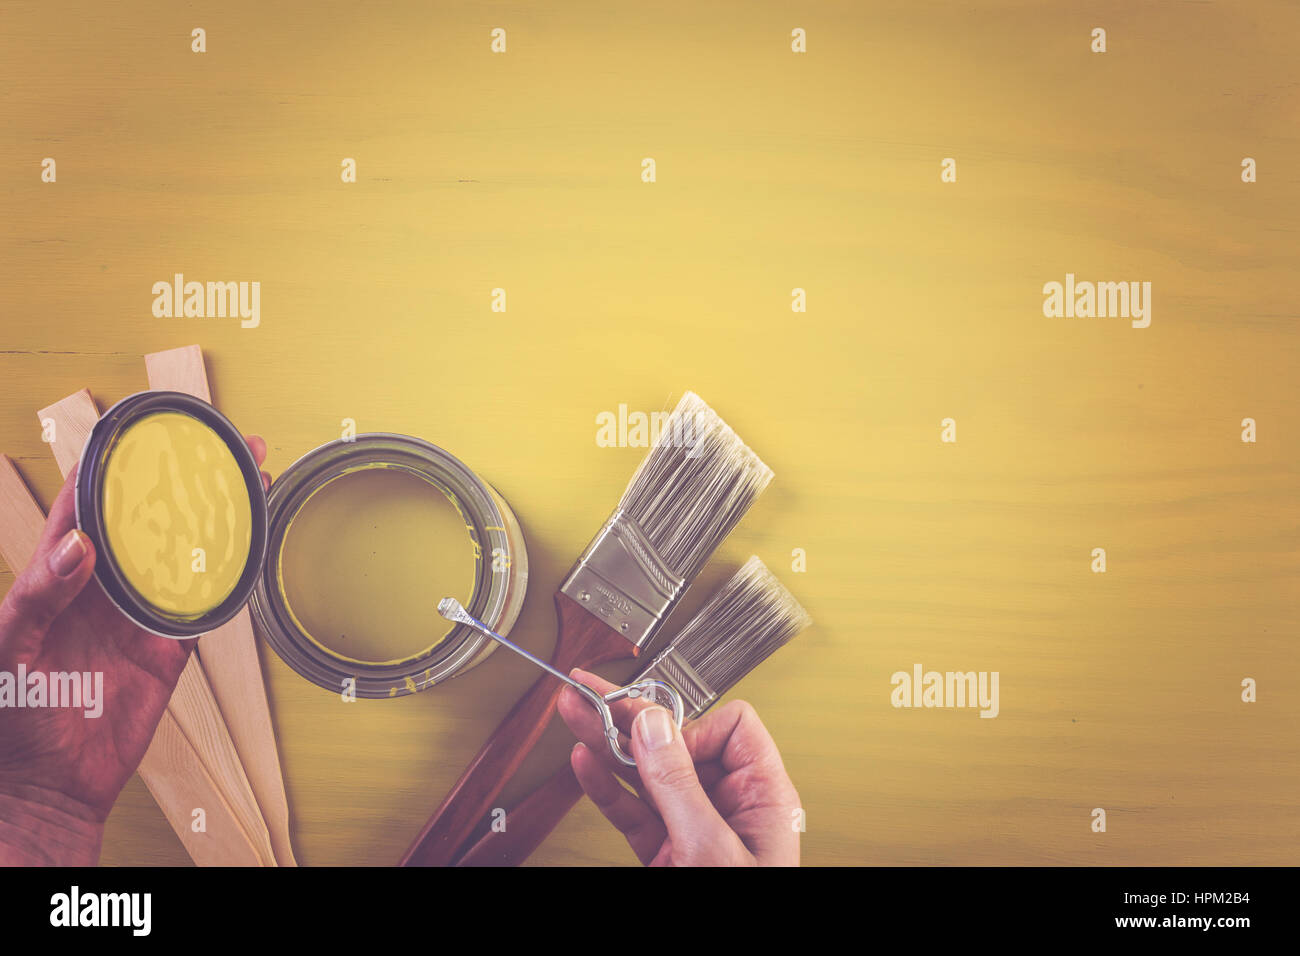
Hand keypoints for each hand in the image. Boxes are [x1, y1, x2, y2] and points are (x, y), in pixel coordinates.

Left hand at [0, 437, 269, 864]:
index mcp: (58, 576)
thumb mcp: (8, 650)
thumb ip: (37, 596)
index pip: (88, 505)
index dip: (114, 464)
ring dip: (217, 518)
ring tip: (251, 481)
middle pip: (150, 518)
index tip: (144, 433)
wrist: (50, 789)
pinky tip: (253, 544)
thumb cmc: (8, 721)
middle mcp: (103, 587)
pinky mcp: (171, 648)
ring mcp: (140, 615)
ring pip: (185, 553)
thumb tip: (79, 545)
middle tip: (221, 448)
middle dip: (184, 480)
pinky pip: (207, 604)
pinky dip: (232, 574)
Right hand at [557, 668, 800, 865]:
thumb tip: (656, 729)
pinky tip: (584, 762)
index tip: (655, 738)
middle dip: (632, 719)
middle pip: (679, 744)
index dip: (689, 727)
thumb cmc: (743, 914)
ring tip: (574, 714)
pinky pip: (632, 809)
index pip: (731, 728)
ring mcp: (695, 829)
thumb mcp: (711, 851)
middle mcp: (729, 807)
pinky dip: (605, 786)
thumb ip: (680, 787)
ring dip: (608, 744)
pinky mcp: (666, 852)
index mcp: (762, 797)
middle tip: (592, 695)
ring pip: (646, 772)